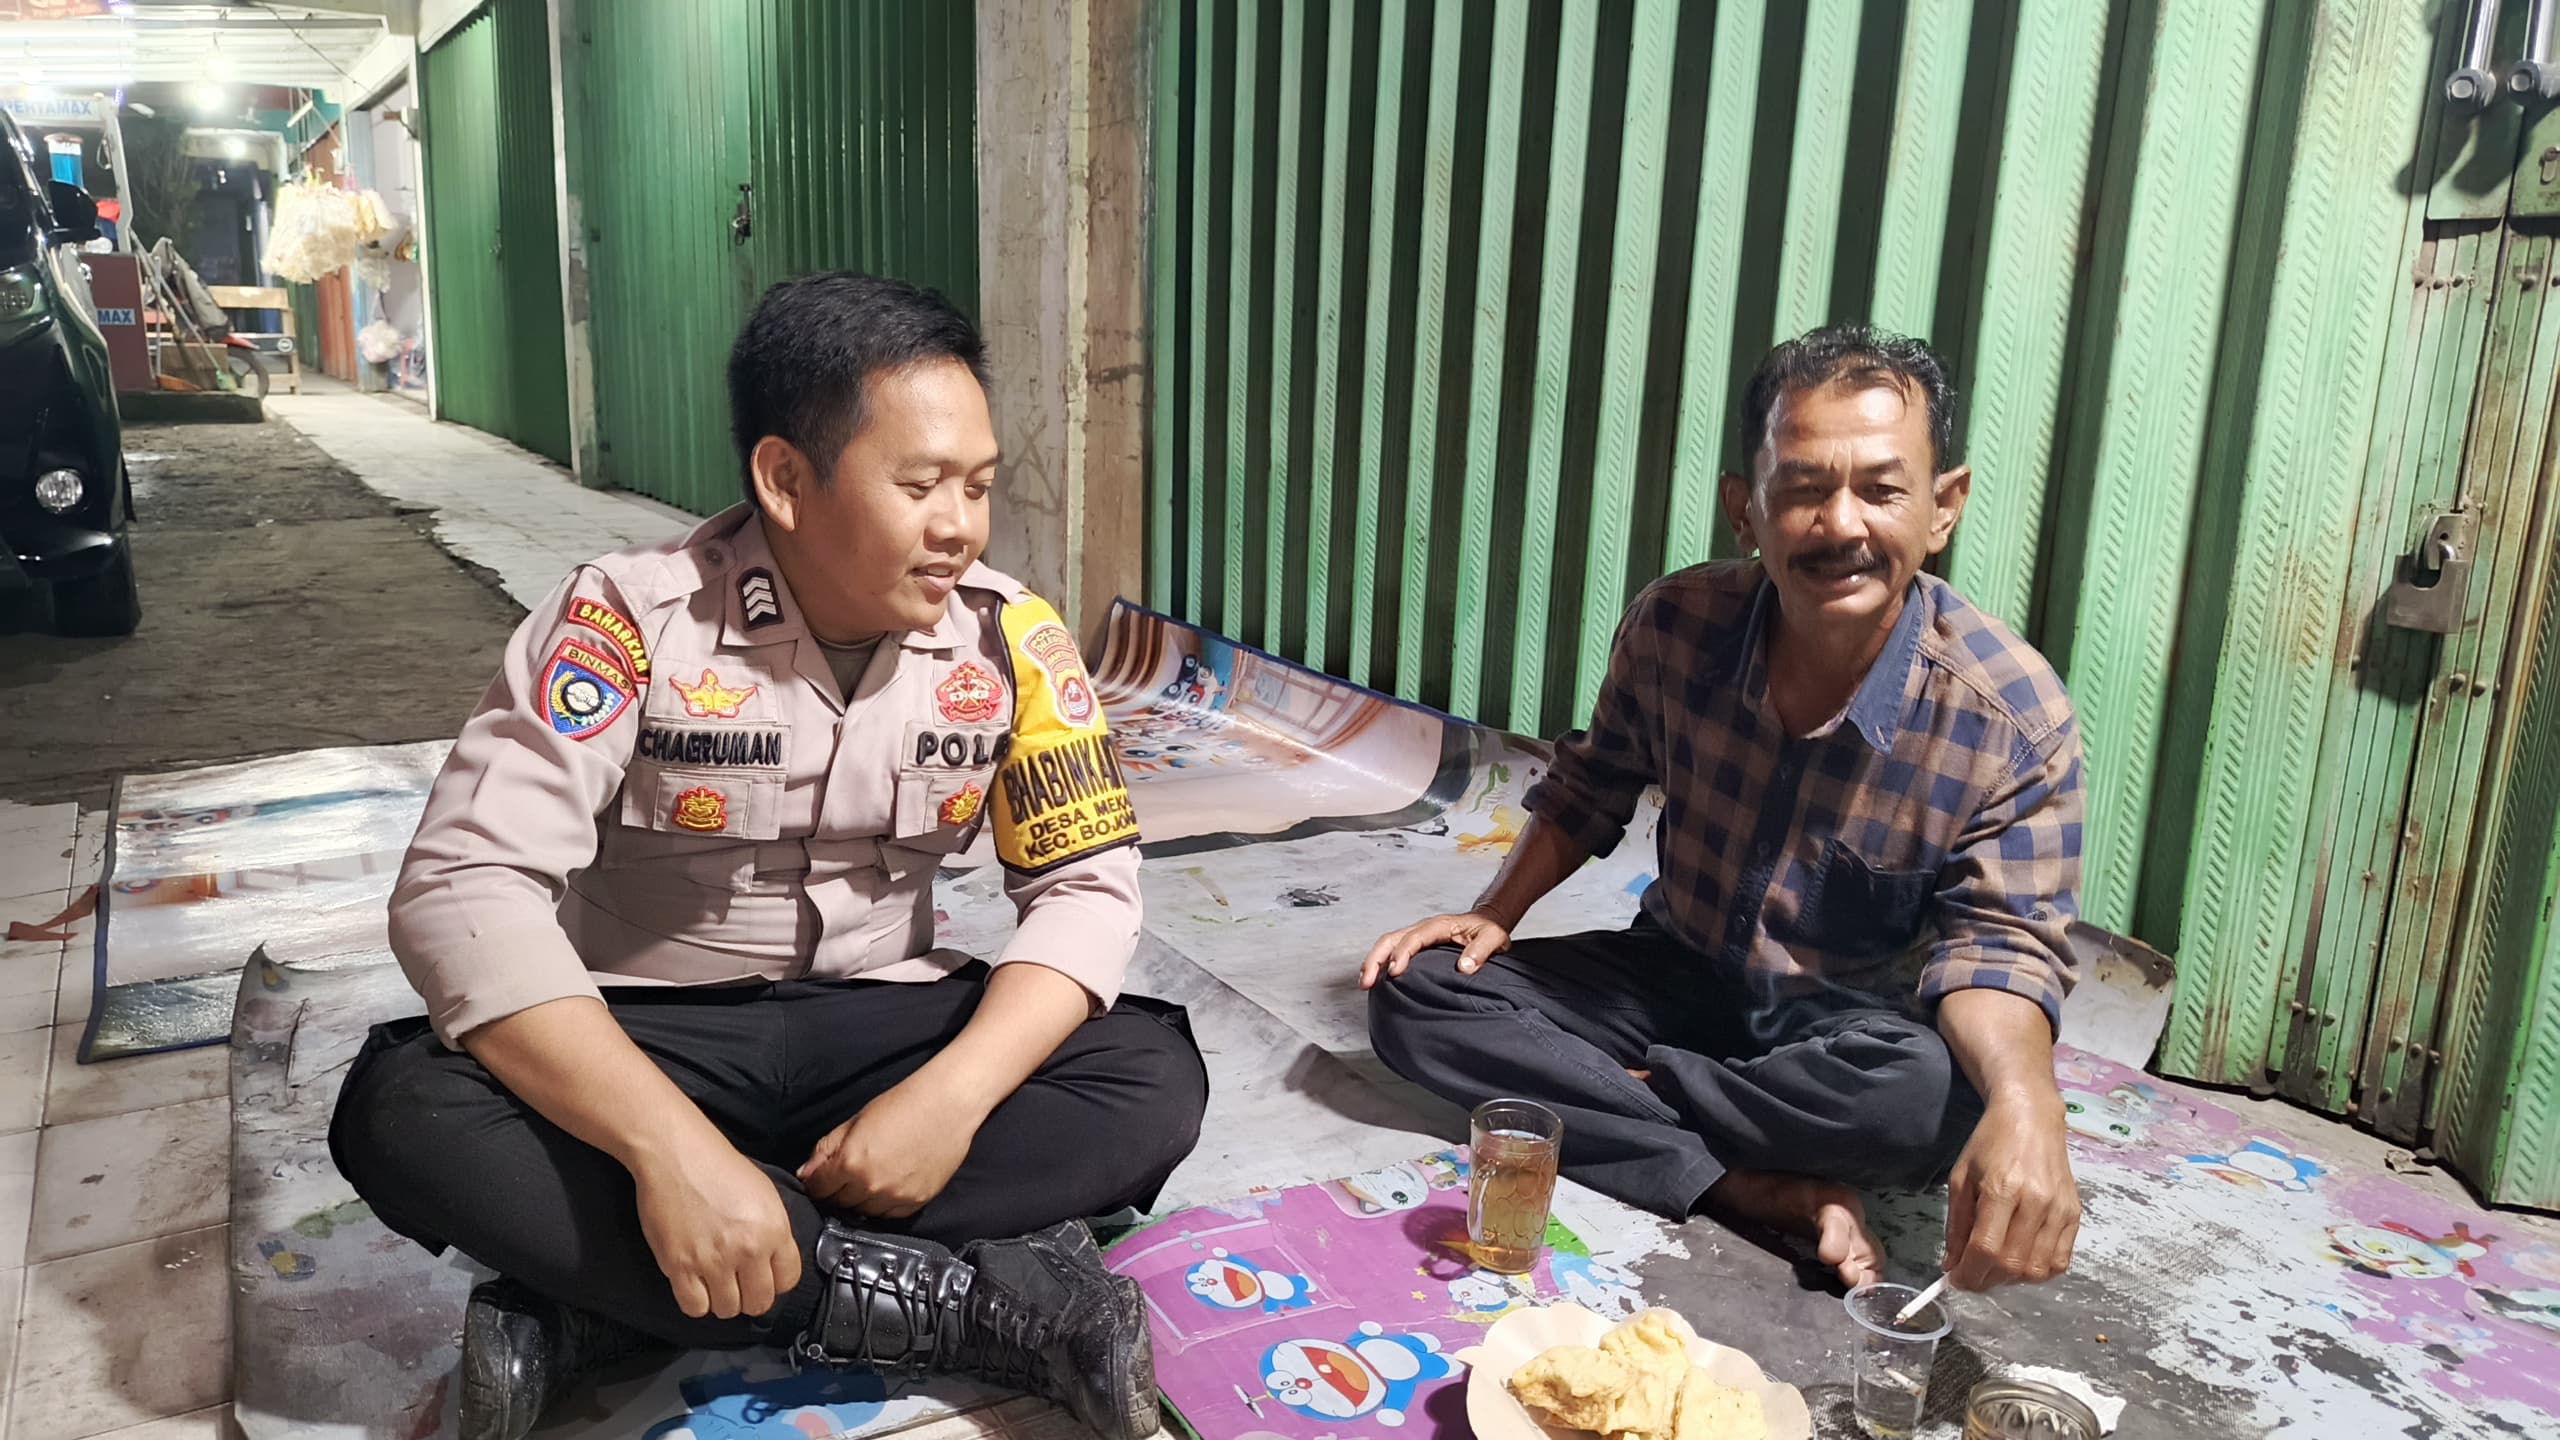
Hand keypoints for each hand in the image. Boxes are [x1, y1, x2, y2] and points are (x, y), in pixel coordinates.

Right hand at [631, 1132, 801, 1320]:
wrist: (676, 1154)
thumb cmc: (718, 1167)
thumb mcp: (765, 1195)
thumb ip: (774, 1233)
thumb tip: (775, 1265)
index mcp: (773, 1229)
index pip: (788, 1280)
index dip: (777, 1281)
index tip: (765, 1277)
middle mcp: (747, 1249)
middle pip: (759, 1302)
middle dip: (751, 1296)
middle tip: (740, 1283)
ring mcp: (712, 1260)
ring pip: (727, 1309)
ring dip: (723, 1299)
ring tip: (716, 1281)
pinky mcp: (679, 1265)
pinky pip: (694, 1307)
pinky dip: (696, 1301)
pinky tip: (696, 1284)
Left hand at [798, 1075, 983, 1218]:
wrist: (946, 1105)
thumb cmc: (902, 1105)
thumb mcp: (855, 1121)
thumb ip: (827, 1149)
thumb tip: (806, 1173)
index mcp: (850, 1162)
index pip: (818, 1189)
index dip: (816, 1183)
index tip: (821, 1179)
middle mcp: (870, 1185)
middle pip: (839, 1204)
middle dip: (838, 1191)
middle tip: (848, 1174)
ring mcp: (895, 1197)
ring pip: (864, 1212)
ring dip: (861, 1200)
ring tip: (871, 1178)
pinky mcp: (916, 1202)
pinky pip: (890, 1215)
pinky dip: (884, 1204)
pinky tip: (889, 1185)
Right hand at [1359, 909, 1513, 988]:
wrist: (1487, 923)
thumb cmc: (1489, 931)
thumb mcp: (1494, 938)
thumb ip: (1481, 951)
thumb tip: (1464, 967)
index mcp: (1439, 925)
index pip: (1414, 937)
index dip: (1402, 953)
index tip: (1395, 972)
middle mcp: (1423, 928)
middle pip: (1391, 939)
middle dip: (1376, 959)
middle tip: (1367, 982)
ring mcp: (1417, 935)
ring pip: (1387, 944)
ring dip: (1373, 962)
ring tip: (1364, 984)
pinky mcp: (1415, 945)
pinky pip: (1392, 951)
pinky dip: (1380, 964)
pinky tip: (1375, 980)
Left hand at [1942, 1093, 2079, 1288]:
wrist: (2031, 1118)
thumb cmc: (1990, 1144)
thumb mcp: (1961, 1178)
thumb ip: (1957, 1226)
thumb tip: (1952, 1266)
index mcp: (2002, 1189)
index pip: (1986, 1249)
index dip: (1968, 1273)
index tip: (1955, 1280)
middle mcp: (2036, 1202)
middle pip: (2012, 1264)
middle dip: (1987, 1280)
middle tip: (1972, 1276)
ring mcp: (2060, 1210)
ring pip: (2037, 1270)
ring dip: (2011, 1279)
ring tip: (1995, 1267)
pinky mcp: (2075, 1215)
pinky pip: (2059, 1261)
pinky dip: (2038, 1272)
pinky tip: (2021, 1260)